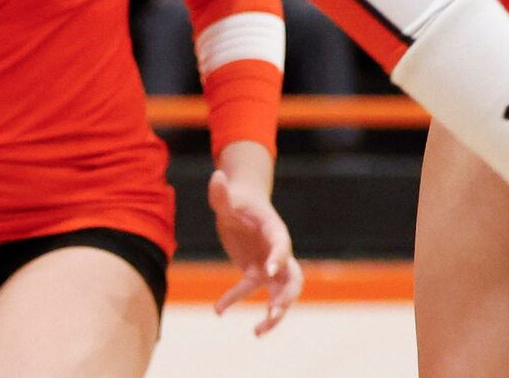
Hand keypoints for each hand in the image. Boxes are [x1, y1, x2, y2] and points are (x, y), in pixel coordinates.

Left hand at [208, 161, 302, 334]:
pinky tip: (217, 310)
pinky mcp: (257, 272)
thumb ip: (221, 193)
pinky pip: (252, 291)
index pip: (282, 244)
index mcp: (275, 230)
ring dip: (275, 313)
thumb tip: (216, 177)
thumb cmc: (237, 199)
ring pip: (282, 293)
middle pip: (293, 278)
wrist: (240, 204)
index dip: (278, 256)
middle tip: (272, 312)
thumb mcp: (227, 197)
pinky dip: (236, 300)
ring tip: (258, 331)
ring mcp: (270, 264)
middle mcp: (277, 251)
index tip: (269, 269)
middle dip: (287, 297)